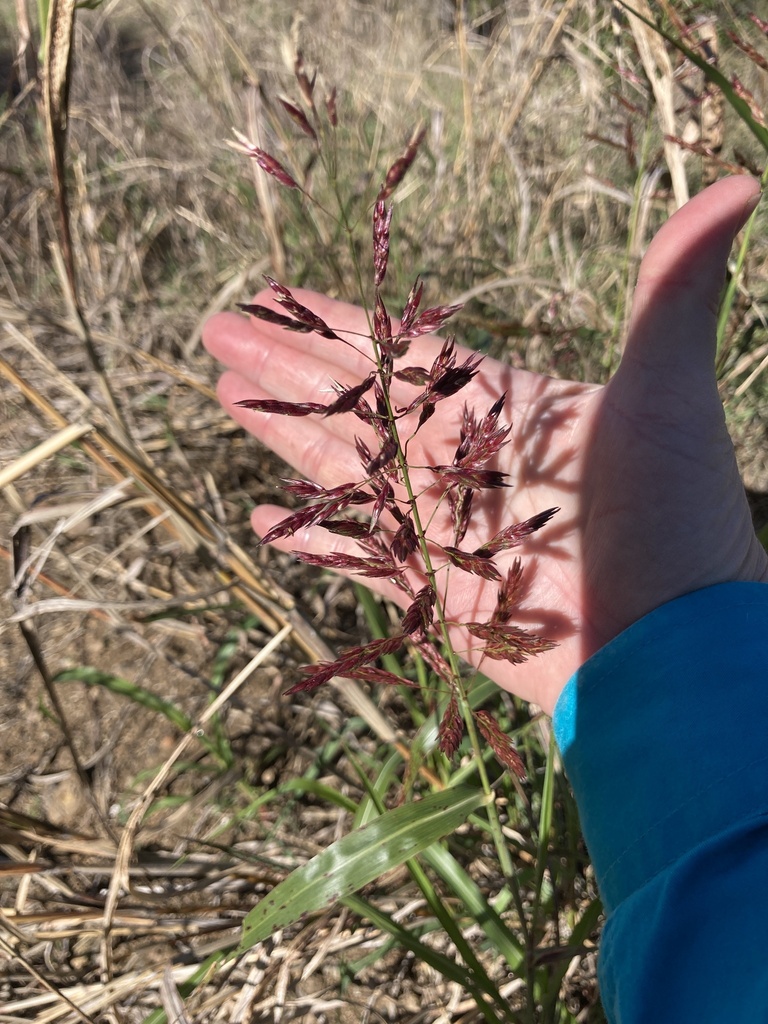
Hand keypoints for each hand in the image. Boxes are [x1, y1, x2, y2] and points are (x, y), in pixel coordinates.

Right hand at [203, 176, 767, 715]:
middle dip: (288, 364)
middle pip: (355, 401)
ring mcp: (442, 525)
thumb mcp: (666, 394)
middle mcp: (463, 459)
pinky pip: (353, 556)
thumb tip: (738, 184)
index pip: (401, 352)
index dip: (339, 323)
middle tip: (218, 329)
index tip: (279, 293)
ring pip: (342, 468)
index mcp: (502, 405)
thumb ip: (672, 293)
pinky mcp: (430, 590)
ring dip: (282, 433)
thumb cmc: (674, 519)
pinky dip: (308, 540)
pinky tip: (258, 517)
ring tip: (219, 391)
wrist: (670, 647)